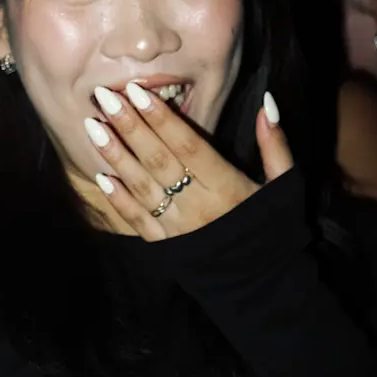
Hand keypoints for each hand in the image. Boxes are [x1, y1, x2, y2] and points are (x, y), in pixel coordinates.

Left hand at [84, 84, 292, 240]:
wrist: (266, 285)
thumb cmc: (274, 228)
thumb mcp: (284, 185)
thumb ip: (275, 143)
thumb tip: (267, 102)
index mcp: (227, 188)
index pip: (189, 146)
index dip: (162, 118)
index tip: (138, 91)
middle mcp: (199, 207)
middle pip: (159, 161)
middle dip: (130, 127)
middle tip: (104, 98)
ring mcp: (179, 229)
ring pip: (142, 188)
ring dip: (115, 157)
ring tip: (92, 128)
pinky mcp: (166, 247)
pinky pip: (138, 221)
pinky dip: (118, 199)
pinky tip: (100, 176)